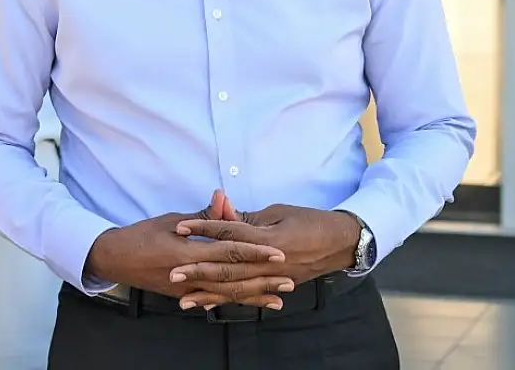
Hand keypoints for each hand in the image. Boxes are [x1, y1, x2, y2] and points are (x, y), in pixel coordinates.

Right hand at [84, 190, 291, 308]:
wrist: (115, 259)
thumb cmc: (141, 235)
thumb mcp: (172, 220)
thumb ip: (202, 216)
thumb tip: (223, 198)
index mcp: (188, 252)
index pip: (229, 252)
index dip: (255, 253)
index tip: (278, 253)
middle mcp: (191, 275)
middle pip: (234, 279)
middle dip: (263, 280)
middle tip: (289, 280)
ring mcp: (188, 289)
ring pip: (227, 295)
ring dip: (254, 296)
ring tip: (278, 299)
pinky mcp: (184, 296)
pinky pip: (214, 299)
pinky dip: (233, 301)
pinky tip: (249, 304)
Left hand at [170, 203, 360, 309]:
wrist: (341, 242)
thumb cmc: (309, 220)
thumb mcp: (278, 212)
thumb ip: (248, 217)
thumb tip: (221, 209)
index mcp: (268, 239)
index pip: (229, 233)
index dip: (204, 229)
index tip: (180, 228)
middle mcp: (269, 262)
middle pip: (228, 267)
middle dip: (199, 271)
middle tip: (173, 273)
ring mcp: (273, 278)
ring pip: (236, 288)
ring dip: (209, 294)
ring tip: (184, 299)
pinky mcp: (276, 286)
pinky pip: (248, 296)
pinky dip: (228, 301)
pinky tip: (209, 305)